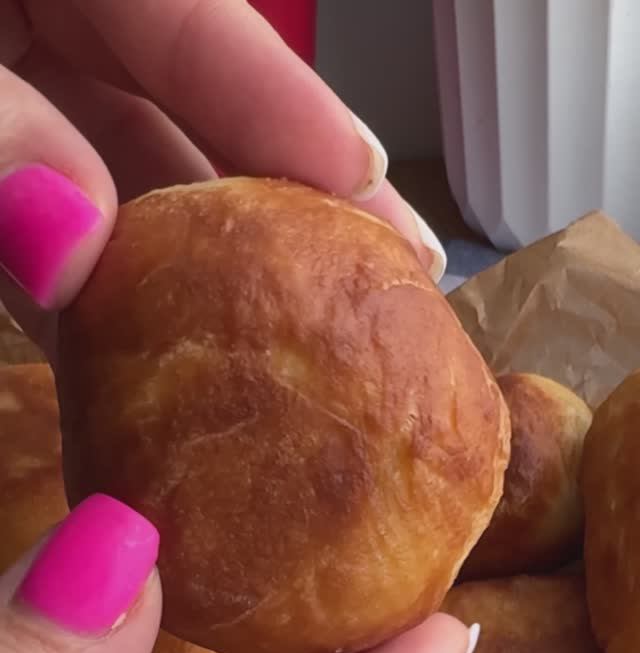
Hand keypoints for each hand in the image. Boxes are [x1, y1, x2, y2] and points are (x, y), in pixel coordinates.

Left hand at [0, 0, 445, 354]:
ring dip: (202, 269)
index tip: (369, 179)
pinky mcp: (1, 166)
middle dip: (283, 197)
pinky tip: (157, 355)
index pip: (195, 19)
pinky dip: (100, 290)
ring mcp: (24, 95)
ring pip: (132, 181)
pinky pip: (61, 227)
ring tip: (292, 341)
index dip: (286, 102)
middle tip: (386, 273)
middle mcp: (52, 24)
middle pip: (193, 112)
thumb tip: (74, 247)